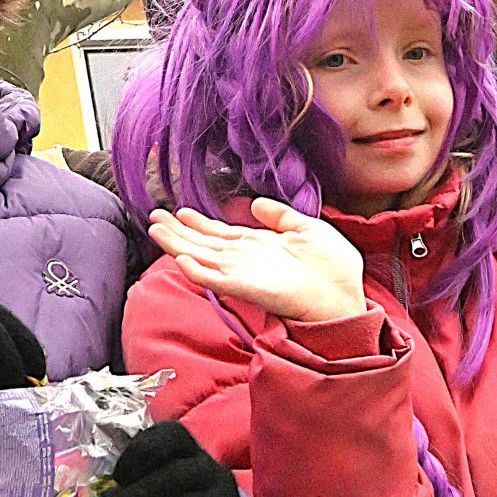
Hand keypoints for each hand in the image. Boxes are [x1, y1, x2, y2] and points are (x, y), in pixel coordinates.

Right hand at [147, 201, 364, 323]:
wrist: (342, 294)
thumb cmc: (333, 268)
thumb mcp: (307, 227)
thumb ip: (280, 215)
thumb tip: (256, 203)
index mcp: (259, 245)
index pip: (221, 233)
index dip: (199, 223)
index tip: (180, 211)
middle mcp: (246, 259)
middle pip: (204, 244)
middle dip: (178, 231)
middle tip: (154, 217)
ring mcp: (243, 274)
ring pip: (202, 258)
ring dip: (178, 245)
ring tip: (156, 230)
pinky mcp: (245, 288)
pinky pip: (216, 280)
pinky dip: (197, 271)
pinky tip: (182, 259)